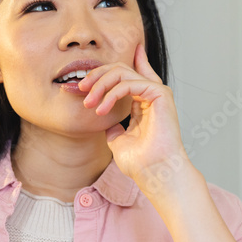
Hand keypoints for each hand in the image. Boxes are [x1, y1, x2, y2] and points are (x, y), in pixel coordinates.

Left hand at [77, 43, 191, 193]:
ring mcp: (157, 93)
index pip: (129, 76)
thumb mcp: (118, 140)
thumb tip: (106, 121)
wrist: (154, 173)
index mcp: (144, 103)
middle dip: (98, 76)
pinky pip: (129, 83)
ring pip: (123, 72)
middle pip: (121, 70)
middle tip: (81, 89)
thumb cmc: (140, 163)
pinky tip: (102, 109)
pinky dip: (112, 94)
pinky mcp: (160, 94)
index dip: (110, 69)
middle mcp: (151, 95)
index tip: (90, 72)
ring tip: (89, 103)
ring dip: (101, 85)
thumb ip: (114, 126)